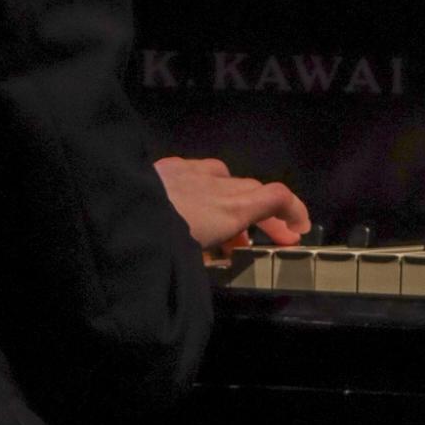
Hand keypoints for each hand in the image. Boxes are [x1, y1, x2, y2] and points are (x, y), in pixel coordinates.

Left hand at [154, 155, 309, 250]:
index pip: (276, 196)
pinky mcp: (170, 165)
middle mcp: (219, 183)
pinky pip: (198, 171)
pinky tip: (194, 200)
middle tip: (267, 238)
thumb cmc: (166, 245)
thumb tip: (228, 254)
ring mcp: (194, 170)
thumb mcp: (200, 259)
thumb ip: (219, 254)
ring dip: (234, 200)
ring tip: (227, 228)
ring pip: (226, 177)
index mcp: (232, 208)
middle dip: (264, 214)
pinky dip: (206, 187)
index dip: (294, 210)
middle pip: (252, 190)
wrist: (126, 216)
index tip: (298, 229)